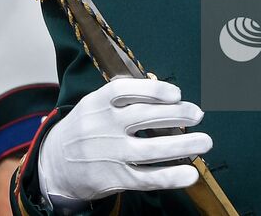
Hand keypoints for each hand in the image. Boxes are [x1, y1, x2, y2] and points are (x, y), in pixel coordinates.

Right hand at [37, 77, 211, 205]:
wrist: (56, 165)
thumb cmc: (86, 128)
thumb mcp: (95, 104)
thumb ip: (123, 94)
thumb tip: (158, 82)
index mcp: (97, 102)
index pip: (126, 91)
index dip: (153, 90)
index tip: (176, 93)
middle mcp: (103, 127)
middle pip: (145, 118)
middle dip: (177, 115)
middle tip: (198, 114)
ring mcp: (110, 154)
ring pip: (152, 150)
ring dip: (183, 145)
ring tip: (205, 141)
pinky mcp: (116, 179)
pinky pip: (148, 178)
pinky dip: (171, 176)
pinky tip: (190, 173)